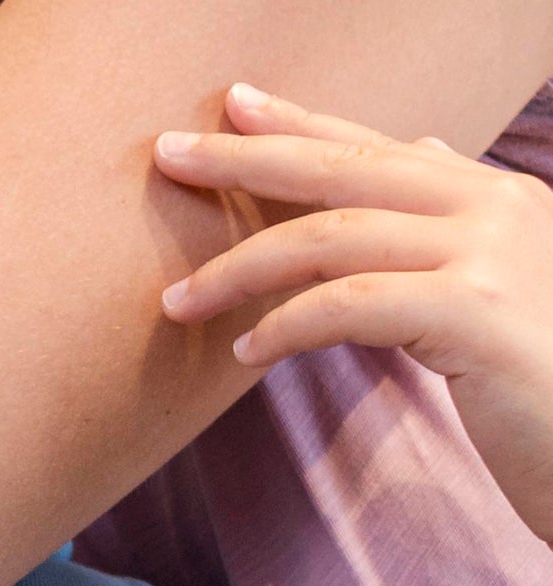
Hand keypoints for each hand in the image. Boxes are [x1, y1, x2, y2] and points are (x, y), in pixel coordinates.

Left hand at [158, 83, 552, 542]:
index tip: (231, 106)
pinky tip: (247, 352)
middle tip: (168, 155)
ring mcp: (490, 253)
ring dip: (239, 268)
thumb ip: (447, 227)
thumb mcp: (489, 286)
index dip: (301, 122)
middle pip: (344, 170)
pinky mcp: (475, 310)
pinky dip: (287, 326)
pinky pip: (349, 304)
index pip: (378, 146)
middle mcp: (496, 206)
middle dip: (246, 161)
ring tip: (177, 301)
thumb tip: (416, 152)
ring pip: (331, 239)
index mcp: (494, 196)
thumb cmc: (537, 380)